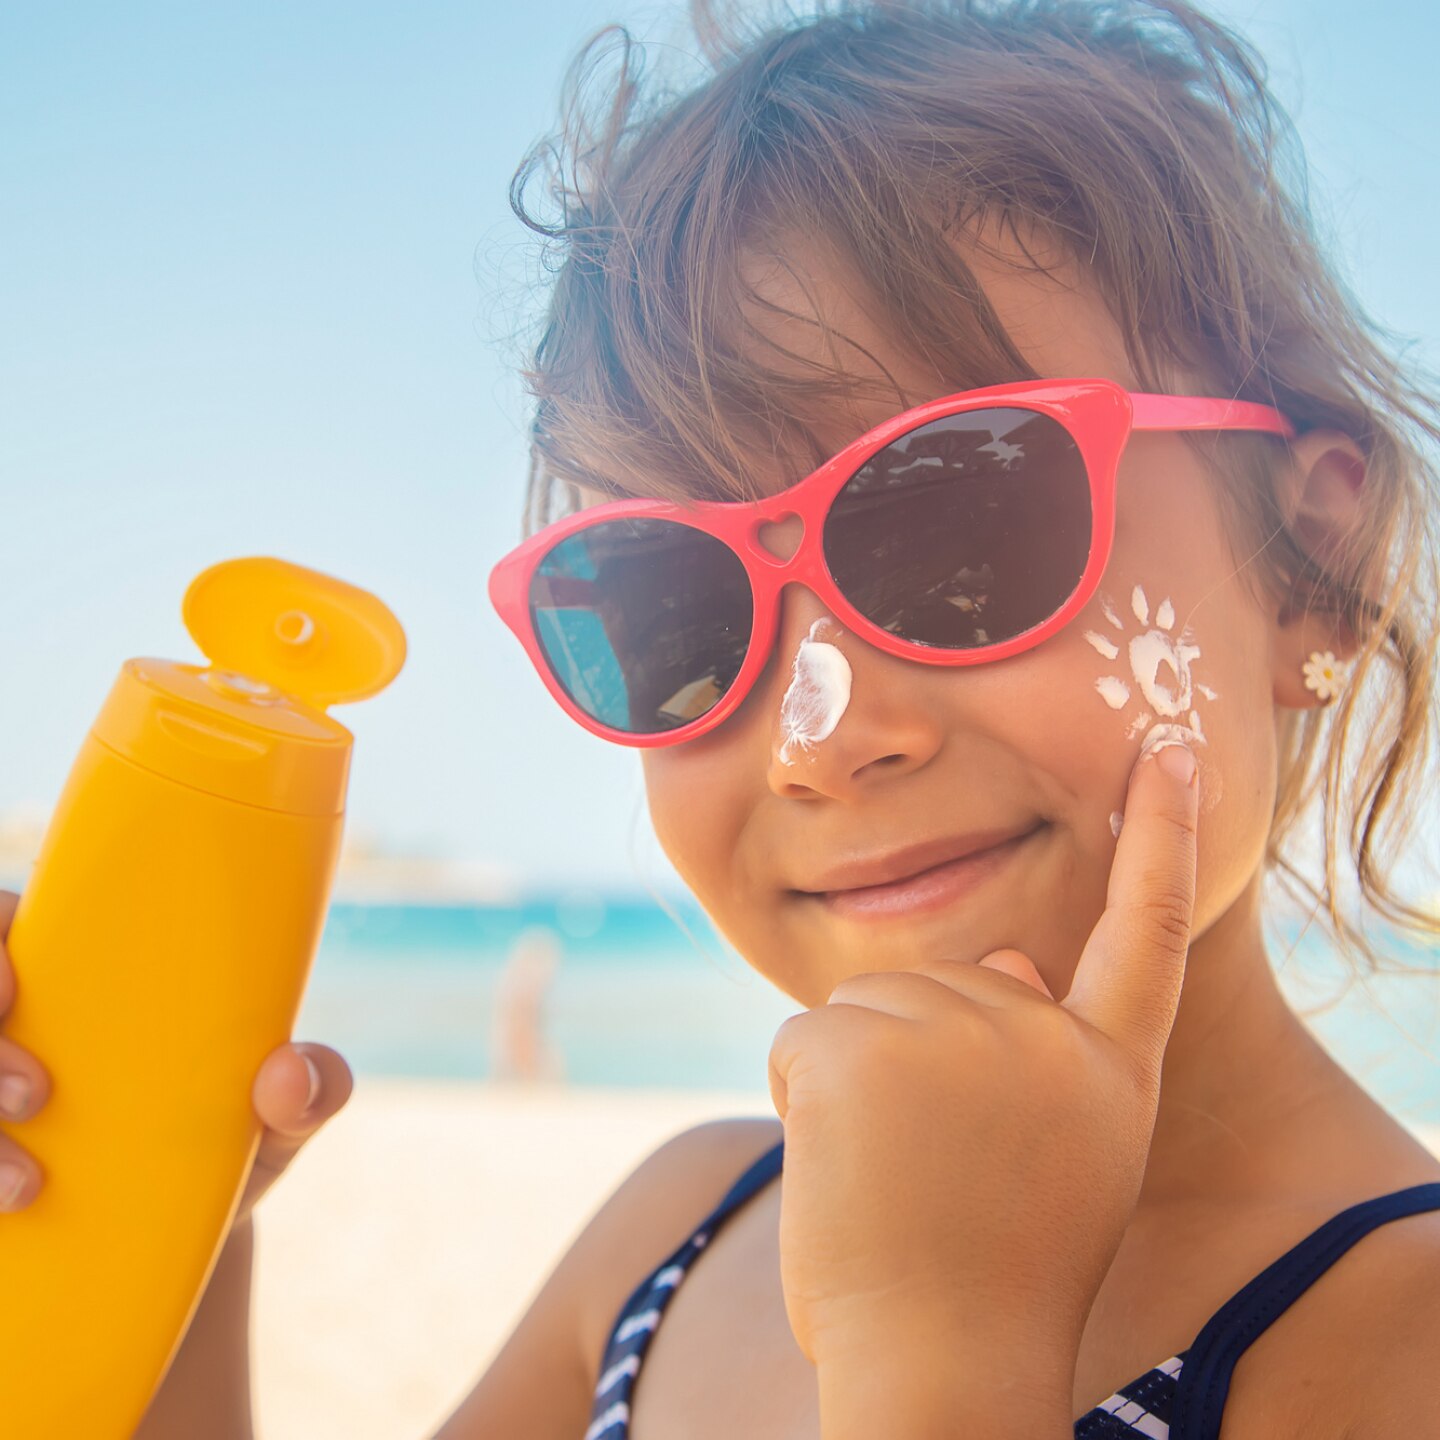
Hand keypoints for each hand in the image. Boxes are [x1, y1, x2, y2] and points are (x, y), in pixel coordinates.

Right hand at [0, 889, 352, 1224]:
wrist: (179, 1252)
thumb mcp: (277, 1123)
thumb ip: (312, 1090)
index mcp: (82, 984)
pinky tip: (5, 1216)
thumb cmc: (223, 1149)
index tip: (12, 979)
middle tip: (34, 1095)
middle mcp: (18, 1034)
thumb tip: (288, 1075)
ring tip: (26, 1184)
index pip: (8, 925)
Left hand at [767, 743, 1199, 1369]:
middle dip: (915, 1060)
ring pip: (868, 1012)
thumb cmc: (991, 1269)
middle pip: (946, 984)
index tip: (1170, 751)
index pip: (1147, 929)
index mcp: (1104, 1067)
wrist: (941, 1367)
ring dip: (857, 1086)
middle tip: (934, 1170)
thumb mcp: (1062, 1155)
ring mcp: (953, 1035)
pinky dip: (804, 1099)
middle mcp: (1041, 1035)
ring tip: (894, 1179)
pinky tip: (843, 1169)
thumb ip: (1042, 1052)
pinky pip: (806, 1040)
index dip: (1164, 838)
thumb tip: (1012, 954)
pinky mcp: (860, 1049)